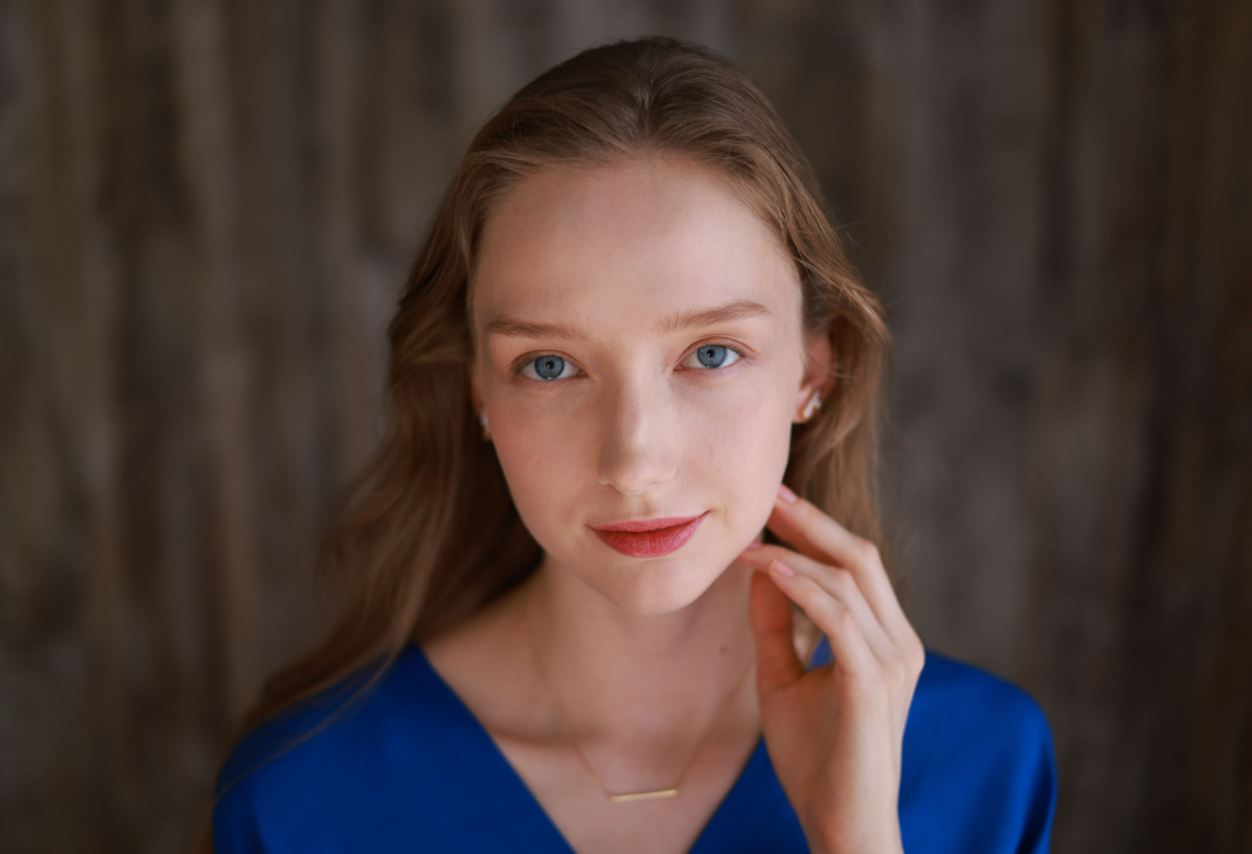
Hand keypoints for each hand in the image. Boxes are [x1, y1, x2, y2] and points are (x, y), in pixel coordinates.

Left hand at [736, 484, 924, 853]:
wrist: (842, 823)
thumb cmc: (816, 759)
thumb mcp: (783, 679)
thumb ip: (775, 627)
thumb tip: (758, 572)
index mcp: (885, 640)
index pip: (855, 567)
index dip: (815, 530)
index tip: (772, 504)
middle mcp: (898, 643)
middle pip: (860, 557)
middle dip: (811, 521)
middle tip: (766, 493)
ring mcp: (893, 661)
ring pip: (849, 579)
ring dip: (794, 552)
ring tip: (749, 539)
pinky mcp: (873, 682)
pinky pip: (838, 616)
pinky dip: (802, 587)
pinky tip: (767, 570)